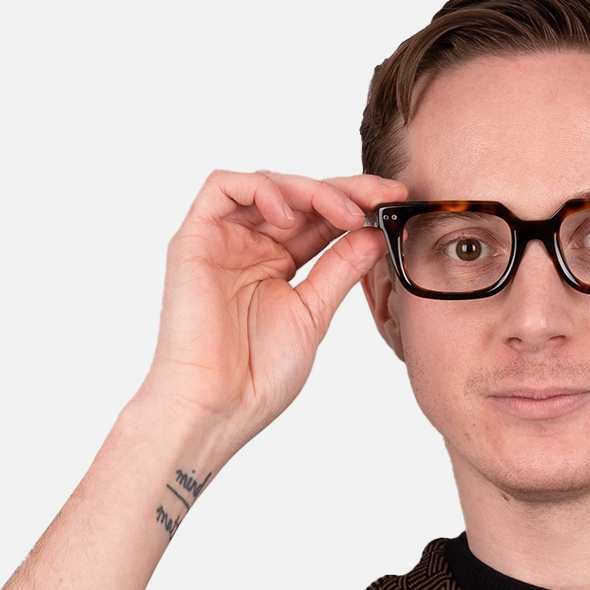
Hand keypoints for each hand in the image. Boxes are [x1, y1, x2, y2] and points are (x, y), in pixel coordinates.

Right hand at [139, 170, 405, 453]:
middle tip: (380, 196)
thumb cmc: (258, 373)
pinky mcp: (194, 239)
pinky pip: (222, 188)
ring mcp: (221, 240)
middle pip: (298, 195)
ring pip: (267, 184)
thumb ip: (341, 268)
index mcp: (278, 263)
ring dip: (310, 189)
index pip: (320, 218)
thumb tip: (374, 232)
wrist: (217, 405)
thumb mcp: (315, 312)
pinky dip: (261, 189)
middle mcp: (249, 245)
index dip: (357, 204)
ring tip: (344, 214)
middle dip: (344, 190)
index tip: (395, 199)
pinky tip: (290, 216)